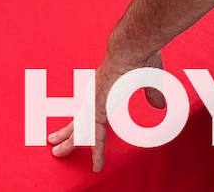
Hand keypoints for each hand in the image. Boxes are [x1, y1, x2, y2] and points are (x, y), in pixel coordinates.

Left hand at [47, 48, 165, 171]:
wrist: (132, 46)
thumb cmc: (141, 57)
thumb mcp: (151, 80)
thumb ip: (153, 94)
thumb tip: (159, 106)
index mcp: (105, 88)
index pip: (91, 108)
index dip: (85, 118)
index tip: (79, 125)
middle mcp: (96, 95)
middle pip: (78, 118)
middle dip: (66, 132)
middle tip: (54, 142)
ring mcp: (96, 102)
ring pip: (81, 129)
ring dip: (70, 143)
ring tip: (56, 153)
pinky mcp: (100, 109)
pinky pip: (97, 137)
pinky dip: (97, 153)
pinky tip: (97, 167)